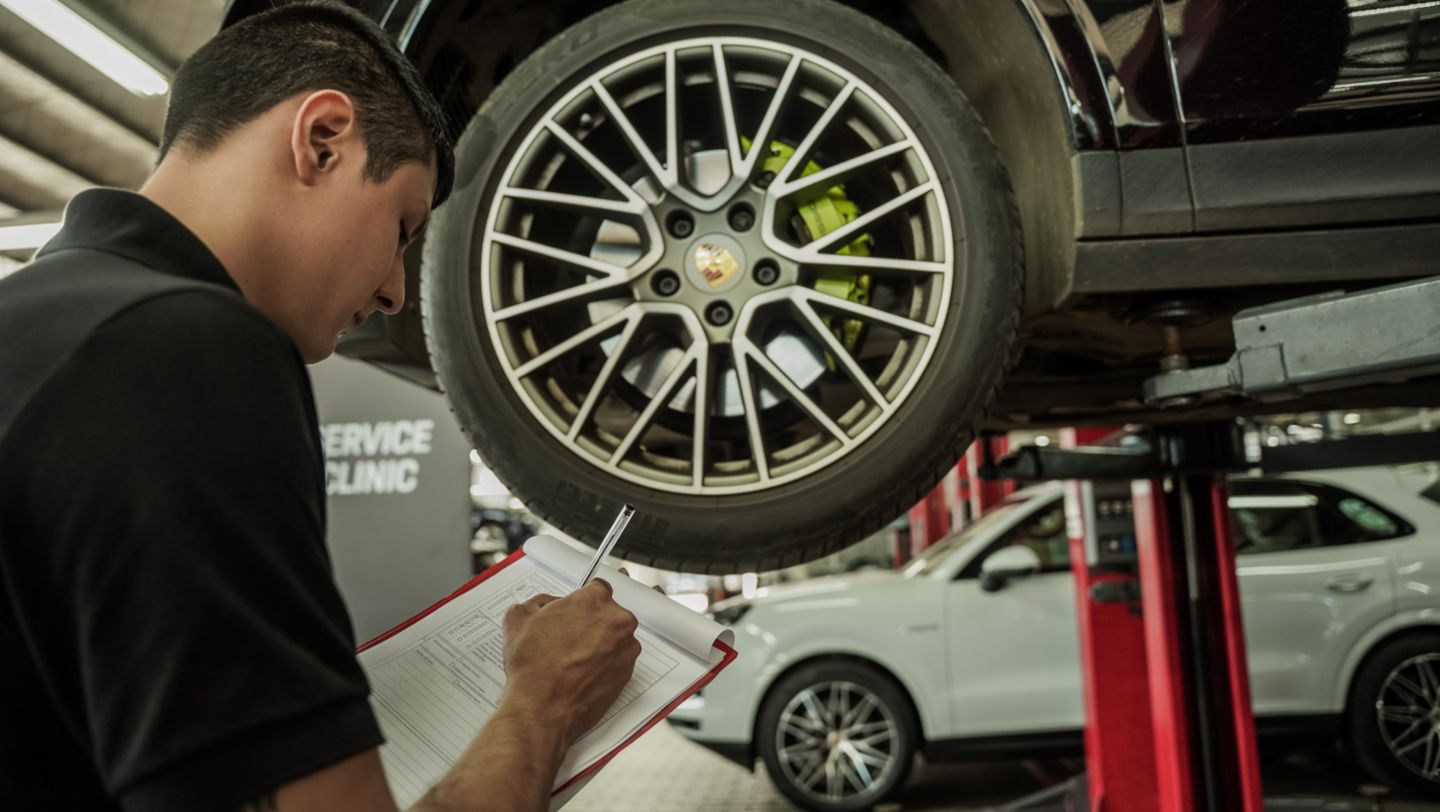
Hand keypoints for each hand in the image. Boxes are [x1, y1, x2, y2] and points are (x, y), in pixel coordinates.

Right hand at [500, 580, 640, 745]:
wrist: (542, 708)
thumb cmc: (533, 667)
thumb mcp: (518, 619)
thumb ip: (536, 602)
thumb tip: (545, 605)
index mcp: (595, 599)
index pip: (597, 587)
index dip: (584, 600)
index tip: (581, 607)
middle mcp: (618, 621)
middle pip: (608, 613)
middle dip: (592, 621)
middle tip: (570, 636)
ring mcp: (626, 648)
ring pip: (616, 637)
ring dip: (601, 643)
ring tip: (574, 658)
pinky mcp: (628, 673)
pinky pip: (618, 660)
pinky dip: (605, 664)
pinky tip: (582, 672)